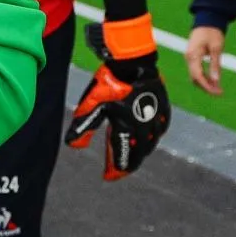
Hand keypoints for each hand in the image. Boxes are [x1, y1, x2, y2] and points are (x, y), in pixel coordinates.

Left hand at [66, 18, 171, 179]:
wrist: (132, 60)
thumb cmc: (109, 81)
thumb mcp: (92, 103)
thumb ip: (84, 125)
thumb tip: (72, 145)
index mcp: (126, 126)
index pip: (122, 154)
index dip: (116, 168)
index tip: (109, 176)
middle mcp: (144, 125)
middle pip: (139, 152)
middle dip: (129, 162)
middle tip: (121, 169)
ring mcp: (155, 116)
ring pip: (152, 141)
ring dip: (143, 151)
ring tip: (135, 155)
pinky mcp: (163, 106)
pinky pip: (162, 127)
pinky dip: (155, 136)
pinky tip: (151, 138)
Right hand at [185, 26, 226, 96]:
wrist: (207, 20)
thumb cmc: (212, 33)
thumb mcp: (216, 48)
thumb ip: (215, 65)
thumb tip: (216, 80)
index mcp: (193, 56)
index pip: (197, 76)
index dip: (207, 86)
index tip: (217, 92)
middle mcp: (189, 58)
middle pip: (195, 78)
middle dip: (206, 87)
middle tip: (220, 92)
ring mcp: (190, 58)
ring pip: (195, 76)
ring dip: (205, 83)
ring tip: (218, 88)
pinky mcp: (193, 57)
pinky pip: (196, 71)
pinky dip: (204, 78)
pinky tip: (213, 81)